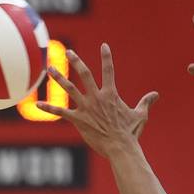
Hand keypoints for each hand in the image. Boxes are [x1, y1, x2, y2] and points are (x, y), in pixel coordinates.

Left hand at [36, 44, 157, 159]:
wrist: (120, 147)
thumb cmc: (130, 133)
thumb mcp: (140, 115)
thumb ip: (146, 102)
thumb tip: (156, 95)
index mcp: (111, 94)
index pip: (109, 70)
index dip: (106, 57)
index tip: (104, 45)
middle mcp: (97, 97)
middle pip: (84, 74)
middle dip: (75, 61)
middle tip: (67, 51)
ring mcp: (86, 107)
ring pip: (69, 88)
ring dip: (59, 77)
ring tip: (50, 69)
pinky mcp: (78, 119)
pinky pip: (61, 111)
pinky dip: (49, 107)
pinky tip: (37, 104)